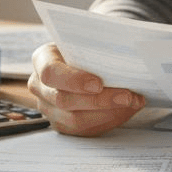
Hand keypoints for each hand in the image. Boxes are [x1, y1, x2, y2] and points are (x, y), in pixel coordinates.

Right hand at [27, 42, 145, 135]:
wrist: (80, 63)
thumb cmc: (85, 49)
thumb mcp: (86, 42)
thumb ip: (97, 49)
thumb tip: (125, 59)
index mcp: (42, 59)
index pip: (51, 73)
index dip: (74, 80)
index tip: (98, 84)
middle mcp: (39, 86)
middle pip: (64, 100)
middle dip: (100, 100)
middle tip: (128, 96)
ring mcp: (47, 108)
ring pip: (75, 120)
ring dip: (108, 113)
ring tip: (132, 103)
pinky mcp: (61, 124)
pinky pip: (83, 130)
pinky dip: (108, 121)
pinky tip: (125, 111)